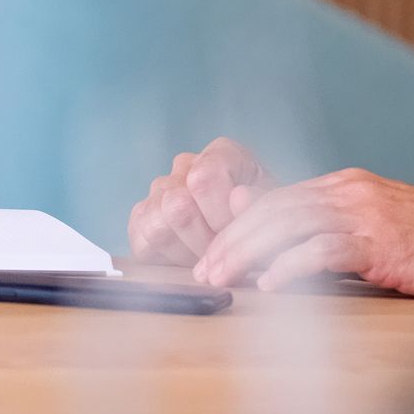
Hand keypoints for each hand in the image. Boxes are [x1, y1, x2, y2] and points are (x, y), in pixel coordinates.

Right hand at [128, 138, 268, 268]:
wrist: (250, 237)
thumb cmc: (262, 222)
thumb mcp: (272, 213)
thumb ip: (260, 204)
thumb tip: (239, 198)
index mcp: (222, 153)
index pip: (205, 178)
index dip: (220, 216)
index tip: (237, 236)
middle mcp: (186, 165)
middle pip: (178, 204)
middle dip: (205, 241)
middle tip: (225, 256)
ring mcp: (160, 190)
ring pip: (156, 224)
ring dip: (186, 252)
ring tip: (209, 260)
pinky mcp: (141, 218)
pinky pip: (142, 240)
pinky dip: (167, 259)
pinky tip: (189, 260)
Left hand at [190, 169, 413, 302]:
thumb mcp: (377, 231)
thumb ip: (334, 234)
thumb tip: (284, 255)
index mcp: (344, 188)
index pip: (276, 201)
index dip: (239, 227)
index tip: (212, 255)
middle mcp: (348, 193)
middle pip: (272, 209)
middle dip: (231, 240)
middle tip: (203, 271)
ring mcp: (365, 214)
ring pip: (288, 224)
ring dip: (248, 253)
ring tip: (223, 278)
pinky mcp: (381, 242)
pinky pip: (325, 250)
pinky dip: (291, 266)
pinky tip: (271, 285)